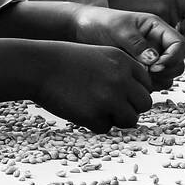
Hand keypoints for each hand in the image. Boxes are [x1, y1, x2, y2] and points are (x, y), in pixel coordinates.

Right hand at [32, 43, 153, 132]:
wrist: (38, 66)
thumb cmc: (65, 61)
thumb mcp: (99, 56)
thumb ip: (120, 73)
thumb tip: (134, 98)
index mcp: (124, 62)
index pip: (146, 86)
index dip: (133, 93)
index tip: (119, 94)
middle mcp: (122, 80)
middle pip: (144, 104)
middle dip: (130, 108)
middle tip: (110, 106)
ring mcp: (109, 99)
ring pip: (130, 120)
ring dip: (115, 118)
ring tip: (95, 109)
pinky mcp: (94, 115)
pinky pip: (105, 128)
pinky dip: (94, 123)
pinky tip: (79, 110)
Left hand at [70, 6, 184, 89]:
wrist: (81, 30)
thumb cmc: (100, 23)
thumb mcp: (119, 29)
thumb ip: (137, 44)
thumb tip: (154, 60)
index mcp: (157, 29)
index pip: (180, 45)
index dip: (173, 58)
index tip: (156, 67)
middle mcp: (158, 45)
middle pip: (178, 64)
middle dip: (167, 72)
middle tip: (147, 74)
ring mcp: (150, 60)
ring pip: (167, 77)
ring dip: (157, 81)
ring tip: (136, 77)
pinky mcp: (140, 72)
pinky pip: (152, 84)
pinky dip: (146, 86)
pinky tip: (130, 82)